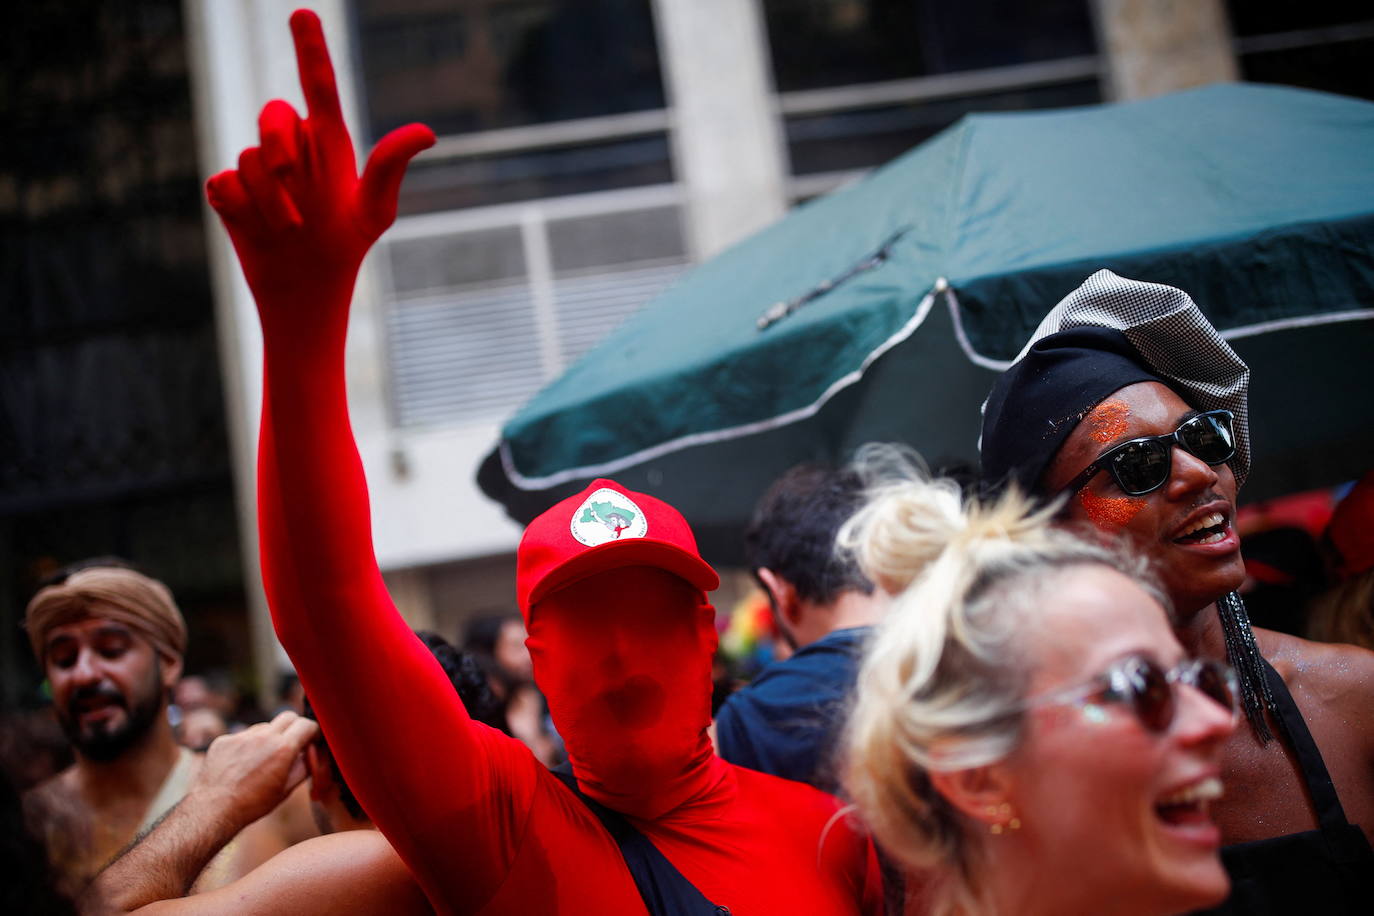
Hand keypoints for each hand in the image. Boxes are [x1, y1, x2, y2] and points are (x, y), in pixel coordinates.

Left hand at [190, 711, 318, 829]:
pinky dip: (247, 746)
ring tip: (261, 761)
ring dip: (269, 737)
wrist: (213, 809)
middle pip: (288, 717)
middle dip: (294, 727)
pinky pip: (243, 736)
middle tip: (292, 743)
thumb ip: (303, 767)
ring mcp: (242, 736)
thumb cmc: (252, 804)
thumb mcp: (286, 789)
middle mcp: (263, 736)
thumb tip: (310, 754)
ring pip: (264, 727)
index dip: (313, 732)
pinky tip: (241, 765)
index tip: (312, 740)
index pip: (307, 725)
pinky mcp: (224, 740)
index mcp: (283, 749)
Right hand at [205, 9, 433, 340]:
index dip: (309, 48)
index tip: (303, 14)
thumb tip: (427, 130)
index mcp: (328, 144)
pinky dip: (245, 210)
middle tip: (293, 180)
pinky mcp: (228, 193)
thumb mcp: (374, 209)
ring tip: (291, 228)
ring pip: (250, 159)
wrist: (307, 290)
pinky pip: (226, 184)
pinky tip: (260, 229)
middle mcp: (291, 149)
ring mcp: (257, 170)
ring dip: (272, 199)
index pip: (318, 85)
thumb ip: (390, 164)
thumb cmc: (347, 247)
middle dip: (280, 143)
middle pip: (273, 115)